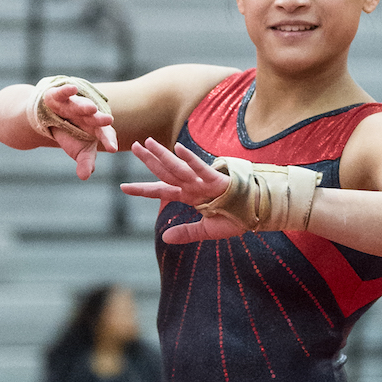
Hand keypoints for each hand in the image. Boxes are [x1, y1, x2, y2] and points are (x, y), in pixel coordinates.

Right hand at [42, 84, 117, 179]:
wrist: (51, 118)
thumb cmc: (71, 135)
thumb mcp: (78, 149)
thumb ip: (85, 162)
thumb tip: (86, 177)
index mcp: (96, 127)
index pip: (105, 133)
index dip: (108, 139)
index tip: (112, 148)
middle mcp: (88, 114)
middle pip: (95, 117)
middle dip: (101, 118)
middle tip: (108, 120)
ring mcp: (74, 104)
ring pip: (81, 105)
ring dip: (85, 106)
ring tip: (91, 108)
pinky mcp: (59, 96)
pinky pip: (64, 92)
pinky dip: (67, 90)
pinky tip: (73, 88)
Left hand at [120, 138, 242, 243]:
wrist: (258, 214)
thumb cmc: (236, 218)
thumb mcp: (207, 230)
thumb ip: (186, 233)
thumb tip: (164, 239)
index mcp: (190, 197)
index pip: (161, 191)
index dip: (142, 189)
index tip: (123, 187)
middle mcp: (194, 187)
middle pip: (166, 172)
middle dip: (149, 160)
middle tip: (133, 145)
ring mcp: (204, 182)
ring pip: (178, 168)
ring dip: (162, 156)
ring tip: (146, 143)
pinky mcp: (217, 181)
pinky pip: (201, 169)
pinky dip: (190, 159)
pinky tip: (178, 148)